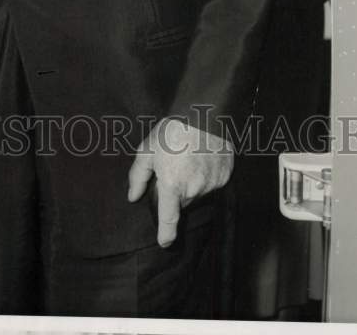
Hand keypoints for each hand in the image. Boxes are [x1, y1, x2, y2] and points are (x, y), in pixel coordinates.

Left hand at [127, 117, 233, 247]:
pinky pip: (212, 184)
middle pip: (181, 202)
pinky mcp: (224, 177)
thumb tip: (133, 197)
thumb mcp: (148, 149)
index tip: (165, 242)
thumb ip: (138, 176)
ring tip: (188, 159)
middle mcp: (193, 189)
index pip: (169, 218)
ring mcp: (211, 184)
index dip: (166, 234)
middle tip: (173, 169)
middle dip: (175, 192)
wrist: (206, 114)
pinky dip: (206, 176)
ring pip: (197, 194)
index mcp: (172, 184)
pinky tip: (201, 159)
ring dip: (190, 184)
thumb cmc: (173, 130)